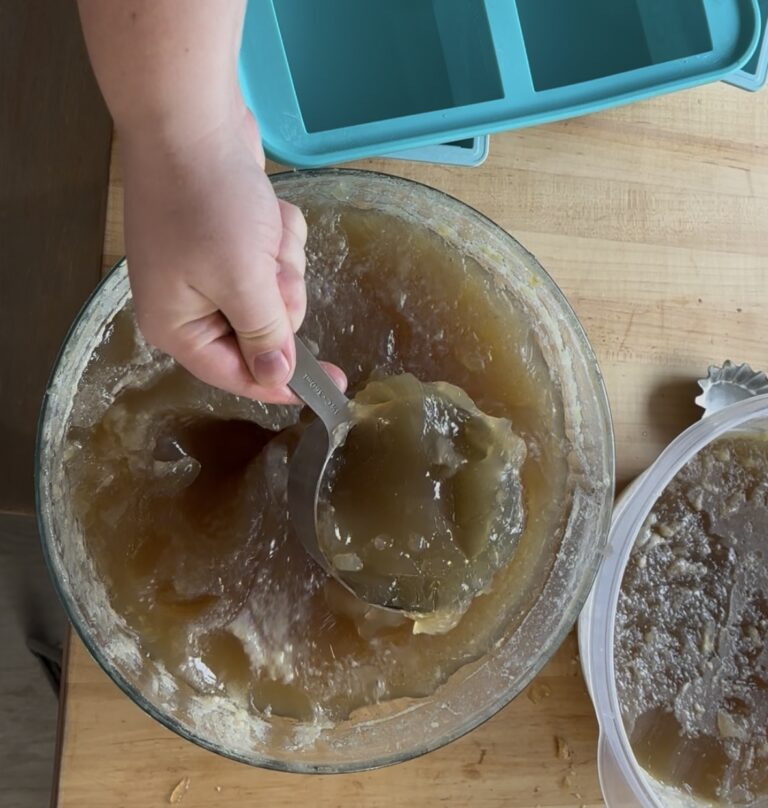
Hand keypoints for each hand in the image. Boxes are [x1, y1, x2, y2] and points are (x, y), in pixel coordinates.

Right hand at [121, 107, 345, 402]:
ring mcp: (209, 268)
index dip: (282, 384)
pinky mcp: (231, 239)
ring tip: (265, 229)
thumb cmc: (209, 205)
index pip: (236, 376)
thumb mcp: (241, 281)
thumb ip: (263, 335)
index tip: (331, 389)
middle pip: (263, 332)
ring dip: (282, 262)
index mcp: (177, 326)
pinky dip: (279, 236)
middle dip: (280, 297)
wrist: (190, 117)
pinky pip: (273, 257)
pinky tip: (266, 211)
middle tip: (272, 267)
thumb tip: (275, 378)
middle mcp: (189, 304)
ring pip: (275, 292)